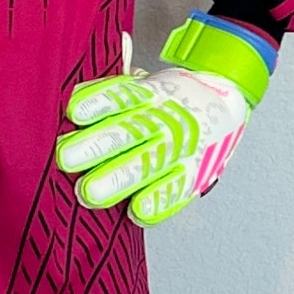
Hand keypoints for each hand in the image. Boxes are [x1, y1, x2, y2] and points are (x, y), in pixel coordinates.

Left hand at [55, 14, 273, 227]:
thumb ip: (108, 88)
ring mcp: (181, 149)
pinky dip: (158, 201)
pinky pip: (176, 189)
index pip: (121, 95)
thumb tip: (71, 93)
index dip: (98, 103)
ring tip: (89, 193)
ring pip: (148, 164)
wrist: (226, 100)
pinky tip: (138, 210)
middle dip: (97, 145)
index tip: (74, 112)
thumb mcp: (142, 83)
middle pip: (129, 132)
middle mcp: (165, 120)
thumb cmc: (167, 99)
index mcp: (149, 93)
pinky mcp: (194, 174)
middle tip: (67, 158)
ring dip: (119, 178)